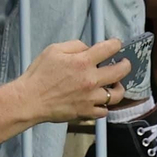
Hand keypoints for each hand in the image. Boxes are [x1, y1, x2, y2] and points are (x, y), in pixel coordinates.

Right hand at [15, 38, 129, 123]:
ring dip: (118, 88)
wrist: (30, 99)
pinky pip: (104, 111)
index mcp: (82, 62)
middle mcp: (91, 79)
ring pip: (117, 94)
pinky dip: (104, 105)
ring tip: (115, 85)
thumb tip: (88, 48)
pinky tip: (99, 100)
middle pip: (120, 71)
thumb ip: (74, 46)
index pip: (109, 49)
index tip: (117, 44)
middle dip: (126, 65)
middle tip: (124, 63)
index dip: (116, 44)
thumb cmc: (39, 74)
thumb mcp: (52, 50)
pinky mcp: (87, 112)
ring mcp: (91, 98)